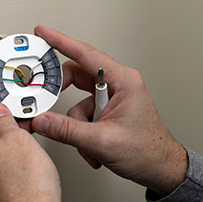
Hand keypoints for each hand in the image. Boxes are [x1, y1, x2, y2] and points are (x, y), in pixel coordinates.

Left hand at [0, 103, 60, 201]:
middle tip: (25, 141)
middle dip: (5, 138)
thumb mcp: (18, 139)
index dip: (2, 115)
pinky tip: (22, 181)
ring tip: (26, 165)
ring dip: (6, 159)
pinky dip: (7, 178)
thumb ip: (4, 121)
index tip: (15, 118)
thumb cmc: (26, 189)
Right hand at [32, 26, 187, 195]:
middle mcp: (117, 84)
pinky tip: (92, 146)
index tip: (43, 33)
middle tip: (47, 100)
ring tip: (88, 141)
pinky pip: (82, 114)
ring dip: (76, 124)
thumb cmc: (147, 150)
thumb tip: (42, 120)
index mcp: (123, 81)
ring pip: (77, 100)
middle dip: (62, 95)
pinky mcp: (106, 109)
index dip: (60, 42)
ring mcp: (111, 97)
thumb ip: (67, 130)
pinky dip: (81, 131)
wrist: (159, 168)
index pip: (85, 54)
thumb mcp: (102, 141)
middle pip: (76, 76)